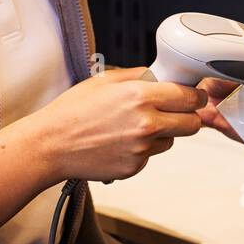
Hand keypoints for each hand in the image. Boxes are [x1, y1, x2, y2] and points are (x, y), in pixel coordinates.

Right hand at [29, 67, 206, 181]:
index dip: (194, 96)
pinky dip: (143, 149)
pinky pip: (151, 155)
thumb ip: (139, 76)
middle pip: (193, 123)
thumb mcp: (105, 80)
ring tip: (135, 126)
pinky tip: (120, 141)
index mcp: (140, 96)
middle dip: (188, 116)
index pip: (190, 97)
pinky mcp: (134, 168)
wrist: (50, 145)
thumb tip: (162, 76)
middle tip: (175, 112)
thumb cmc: (72, 111)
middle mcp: (146, 123)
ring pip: (172, 140)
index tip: (191, 96)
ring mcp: (141, 149)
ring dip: (164, 133)